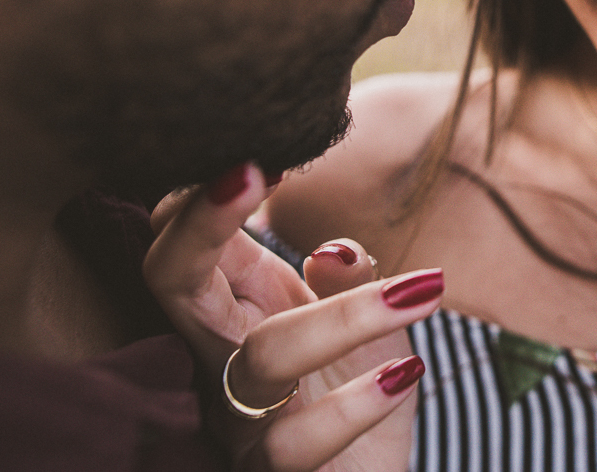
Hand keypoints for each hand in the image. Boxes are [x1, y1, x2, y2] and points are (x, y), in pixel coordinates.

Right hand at [143, 163, 439, 470]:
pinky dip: (355, 405)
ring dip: (344, 316)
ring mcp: (236, 419)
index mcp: (237, 305)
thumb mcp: (367, 324)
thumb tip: (333, 250)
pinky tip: (407, 372)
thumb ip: (351, 279)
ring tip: (424, 292)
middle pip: (173, 280)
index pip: (187, 241)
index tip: (266, 155)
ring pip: (261, 358)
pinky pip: (292, 444)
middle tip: (254, 169)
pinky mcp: (269, 471)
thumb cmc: (355, 392)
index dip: (204, 197)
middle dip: (202, 222)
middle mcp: (220, 356)